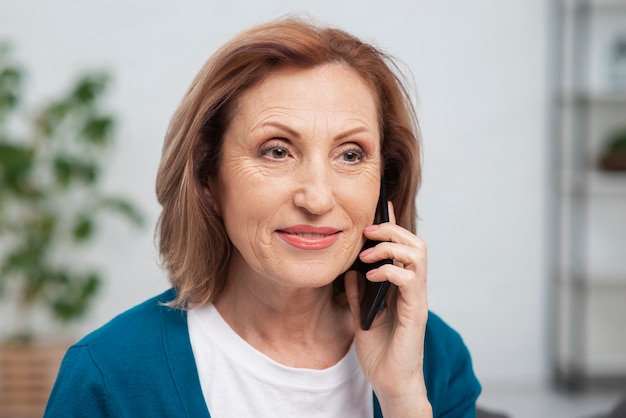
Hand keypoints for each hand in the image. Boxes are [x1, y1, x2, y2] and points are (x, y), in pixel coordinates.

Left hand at [345, 202, 431, 416]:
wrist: (390, 382)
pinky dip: (390, 270)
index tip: (380, 207)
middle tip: (368, 232)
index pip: (403, 248)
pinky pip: (410, 279)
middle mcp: (413, 288)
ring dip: (392, 246)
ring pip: (418, 255)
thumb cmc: (380, 352)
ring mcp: (416, 299)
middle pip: (415, 243)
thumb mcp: (362, 316)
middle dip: (392, 230)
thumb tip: (350, 269)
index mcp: (402, 287)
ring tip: (369, 253)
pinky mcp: (415, 311)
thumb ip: (358, 293)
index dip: (393, 225)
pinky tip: (371, 276)